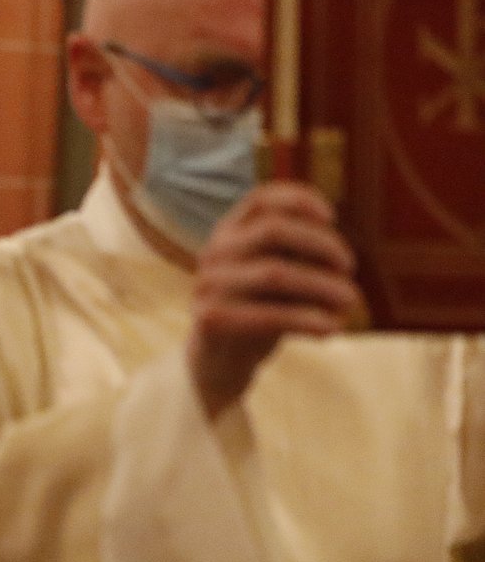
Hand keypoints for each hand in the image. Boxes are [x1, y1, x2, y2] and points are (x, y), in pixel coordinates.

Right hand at [187, 183, 360, 417]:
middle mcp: (214, 252)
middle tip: (350, 267)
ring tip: (352, 301)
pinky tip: (332, 330)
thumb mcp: (277, 276)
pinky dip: (307, 320)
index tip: (333, 217)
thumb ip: (298, 257)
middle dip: (321, 244)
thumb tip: (340, 258)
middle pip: (273, 230)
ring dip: (322, 285)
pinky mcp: (210, 319)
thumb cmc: (258, 311)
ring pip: (275, 272)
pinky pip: (267, 315)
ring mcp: (208, 285)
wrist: (218, 362)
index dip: (300, 199)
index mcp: (229, 232)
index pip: (262, 199)